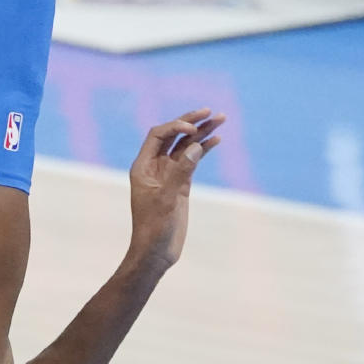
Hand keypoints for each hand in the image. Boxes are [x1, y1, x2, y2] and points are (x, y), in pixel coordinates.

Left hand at [126, 111, 224, 273]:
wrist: (156, 252)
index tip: (193, 128)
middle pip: (173, 136)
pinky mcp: (181, 184)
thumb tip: (194, 147)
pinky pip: (192, 161)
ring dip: (202, 133)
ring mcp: (169, 174)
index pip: (158, 135)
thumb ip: (180, 173)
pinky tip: (216, 139)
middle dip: (191, 121)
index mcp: (143, 166)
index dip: (176, 126)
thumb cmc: (154, 229)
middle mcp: (155, 166)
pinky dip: (204, 149)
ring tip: (221, 119)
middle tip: (210, 111)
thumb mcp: (166, 200)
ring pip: (186, 147)